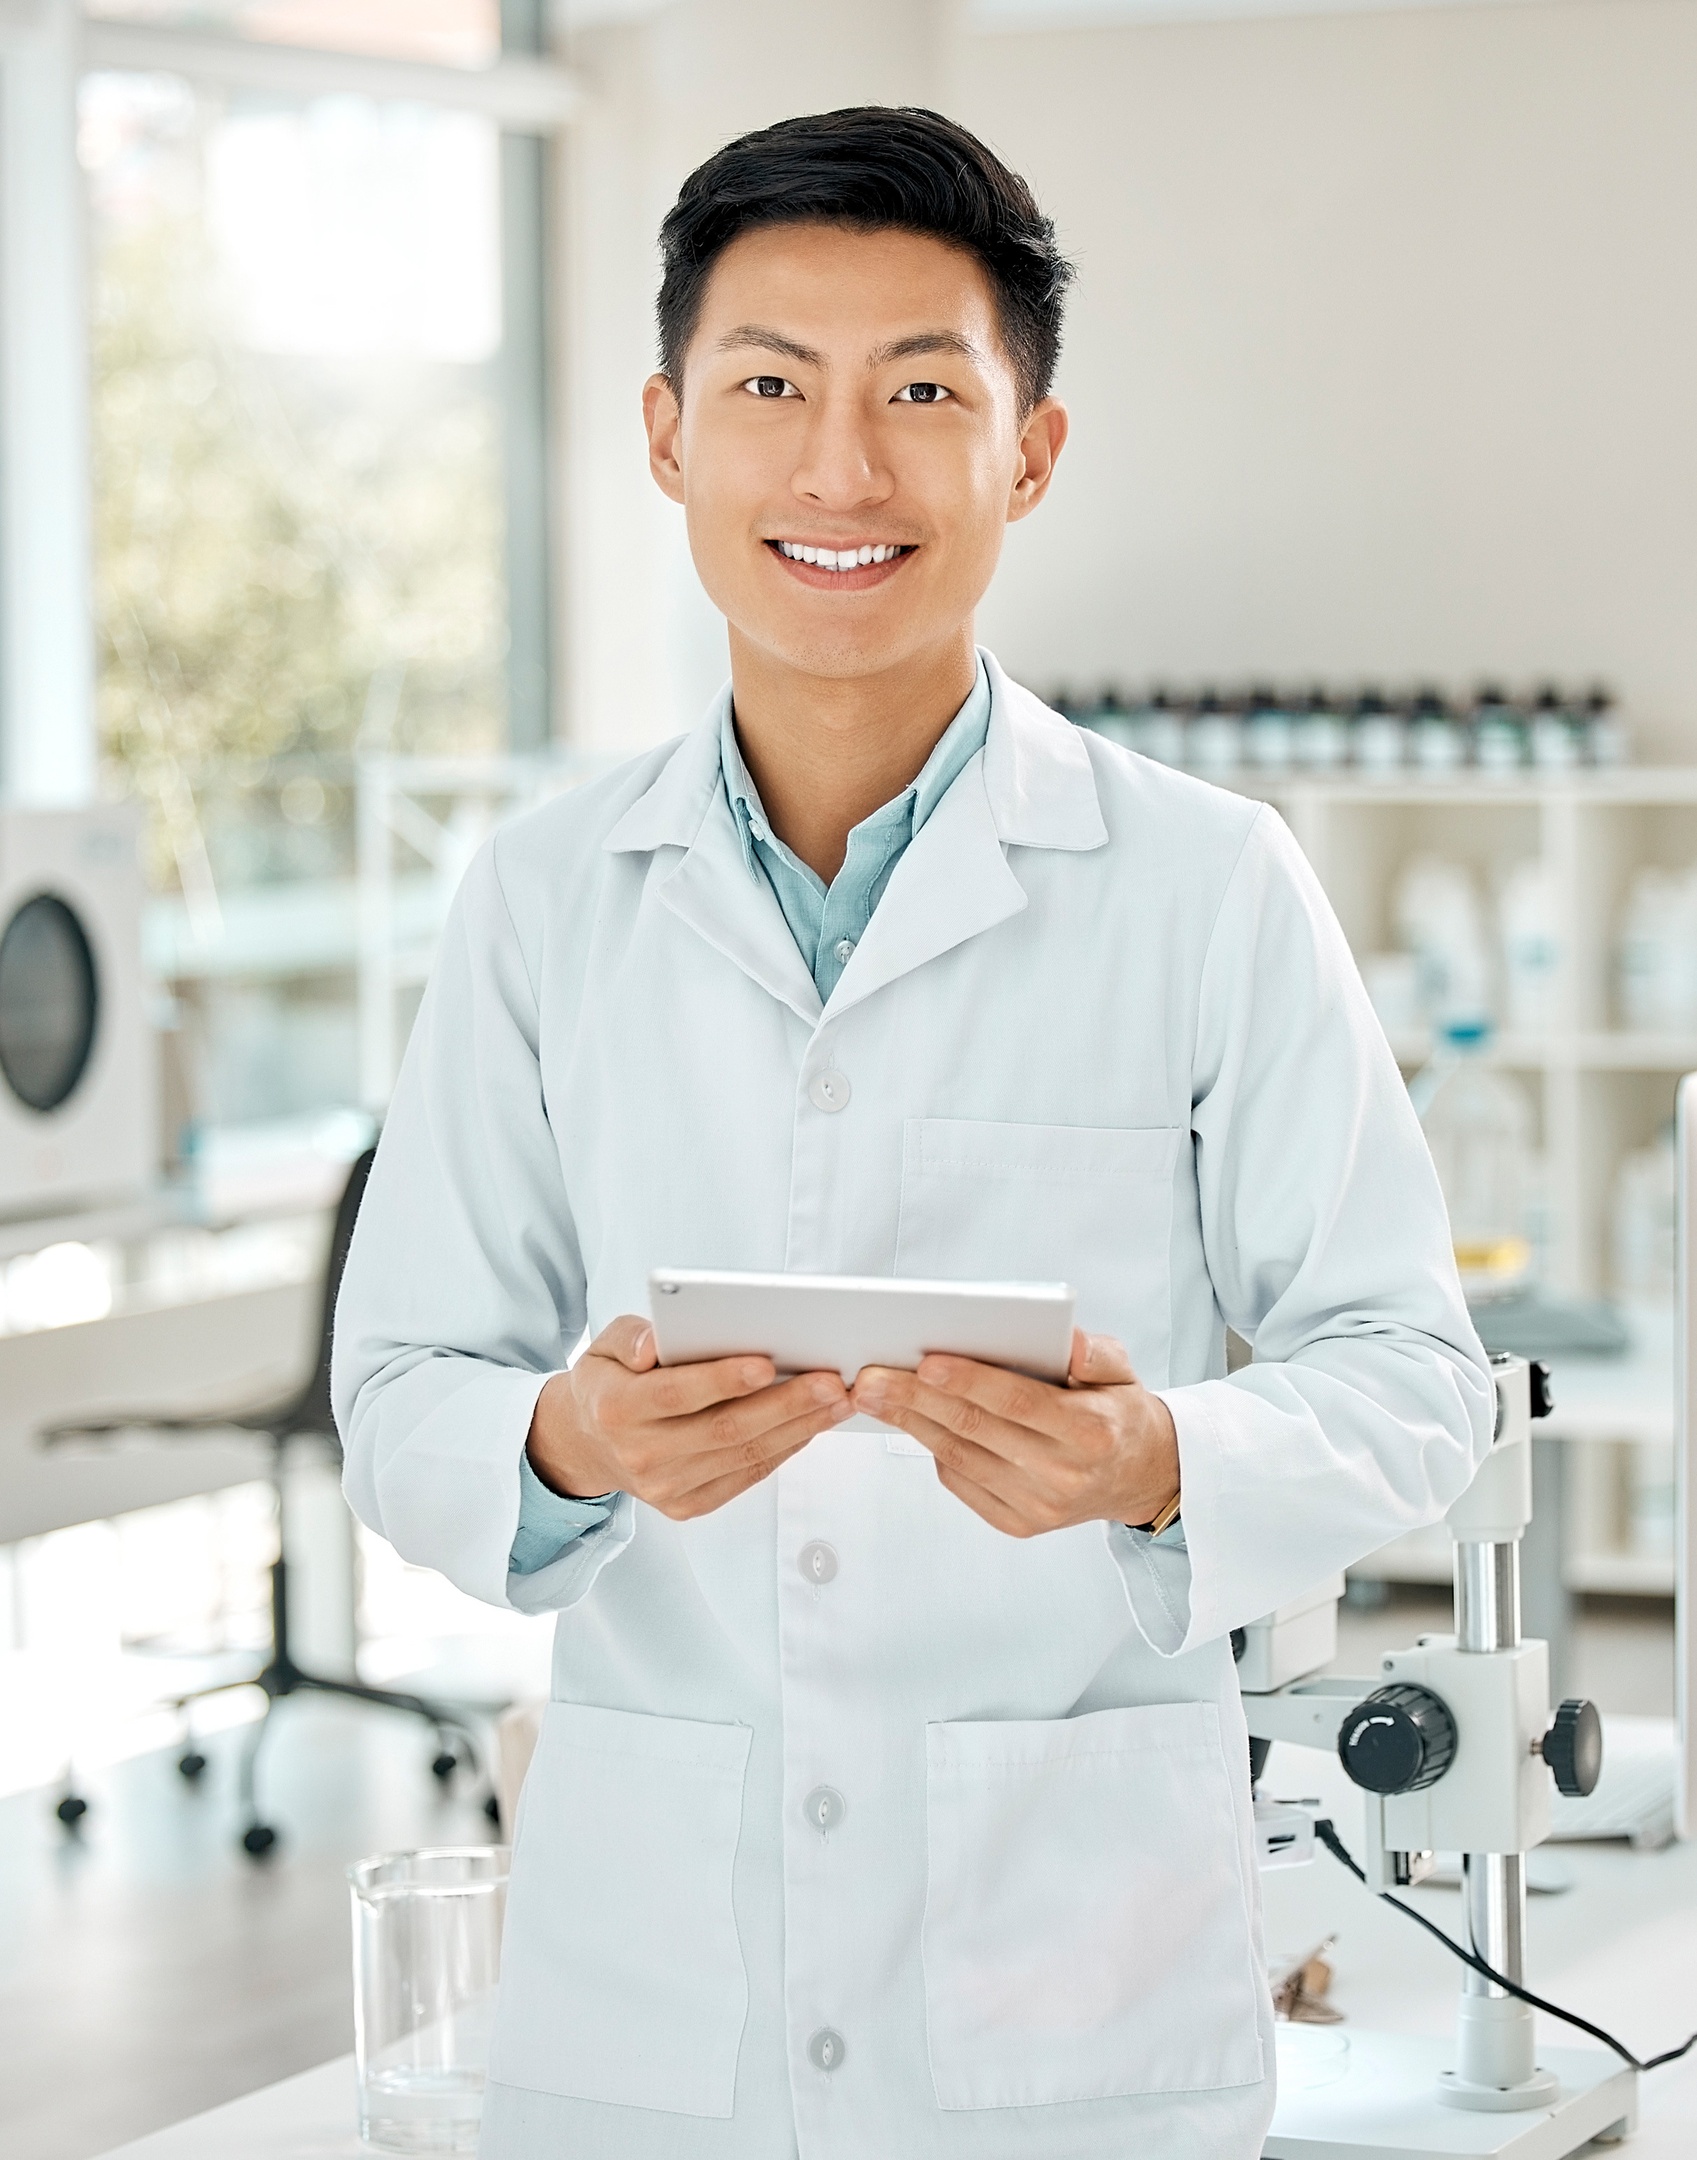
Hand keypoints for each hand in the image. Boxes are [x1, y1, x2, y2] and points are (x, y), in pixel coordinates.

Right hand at [527, 1315, 851, 1521]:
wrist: (591, 1443)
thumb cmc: (611, 1382)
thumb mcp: (605, 1346)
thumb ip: (629, 1337)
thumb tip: (652, 1345)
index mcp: (616, 1410)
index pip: (676, 1394)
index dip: (722, 1380)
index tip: (767, 1362)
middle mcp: (641, 1455)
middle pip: (723, 1429)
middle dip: (784, 1405)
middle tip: (831, 1382)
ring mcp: (666, 1488)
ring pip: (744, 1455)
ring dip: (799, 1427)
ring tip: (838, 1400)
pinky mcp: (688, 1505)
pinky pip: (747, 1475)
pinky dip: (785, 1449)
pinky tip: (813, 1424)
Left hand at [851, 1329, 1178, 1539]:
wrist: (1137, 1476)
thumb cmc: (1119, 1413)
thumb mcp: (1122, 1371)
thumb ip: (1095, 1353)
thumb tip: (1066, 1341)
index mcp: (1090, 1432)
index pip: (1018, 1403)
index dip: (970, 1382)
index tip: (926, 1361)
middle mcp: (1063, 1475)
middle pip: (976, 1430)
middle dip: (916, 1400)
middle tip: (870, 1377)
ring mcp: (1039, 1506)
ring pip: (960, 1457)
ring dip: (910, 1423)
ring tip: (874, 1395)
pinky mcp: (1018, 1524)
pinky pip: (962, 1481)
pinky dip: (933, 1449)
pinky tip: (911, 1421)